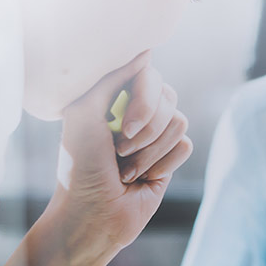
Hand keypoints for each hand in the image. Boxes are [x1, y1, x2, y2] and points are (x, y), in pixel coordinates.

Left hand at [40, 50, 192, 265]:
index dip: (143, 98)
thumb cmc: (80, 165)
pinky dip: (162, 164)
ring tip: (126, 169)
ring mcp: (156, 135)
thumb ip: (111, 78)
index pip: (148, 74)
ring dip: (149, 151)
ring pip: (179, 122)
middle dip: (145, 129)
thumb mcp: (83, 113)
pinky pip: (186, 146)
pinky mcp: (171, 159)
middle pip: (169, 97)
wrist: (94, 214)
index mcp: (114, 96)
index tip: (120, 124)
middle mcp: (137, 112)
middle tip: (118, 150)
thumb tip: (146, 52)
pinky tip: (142, 178)